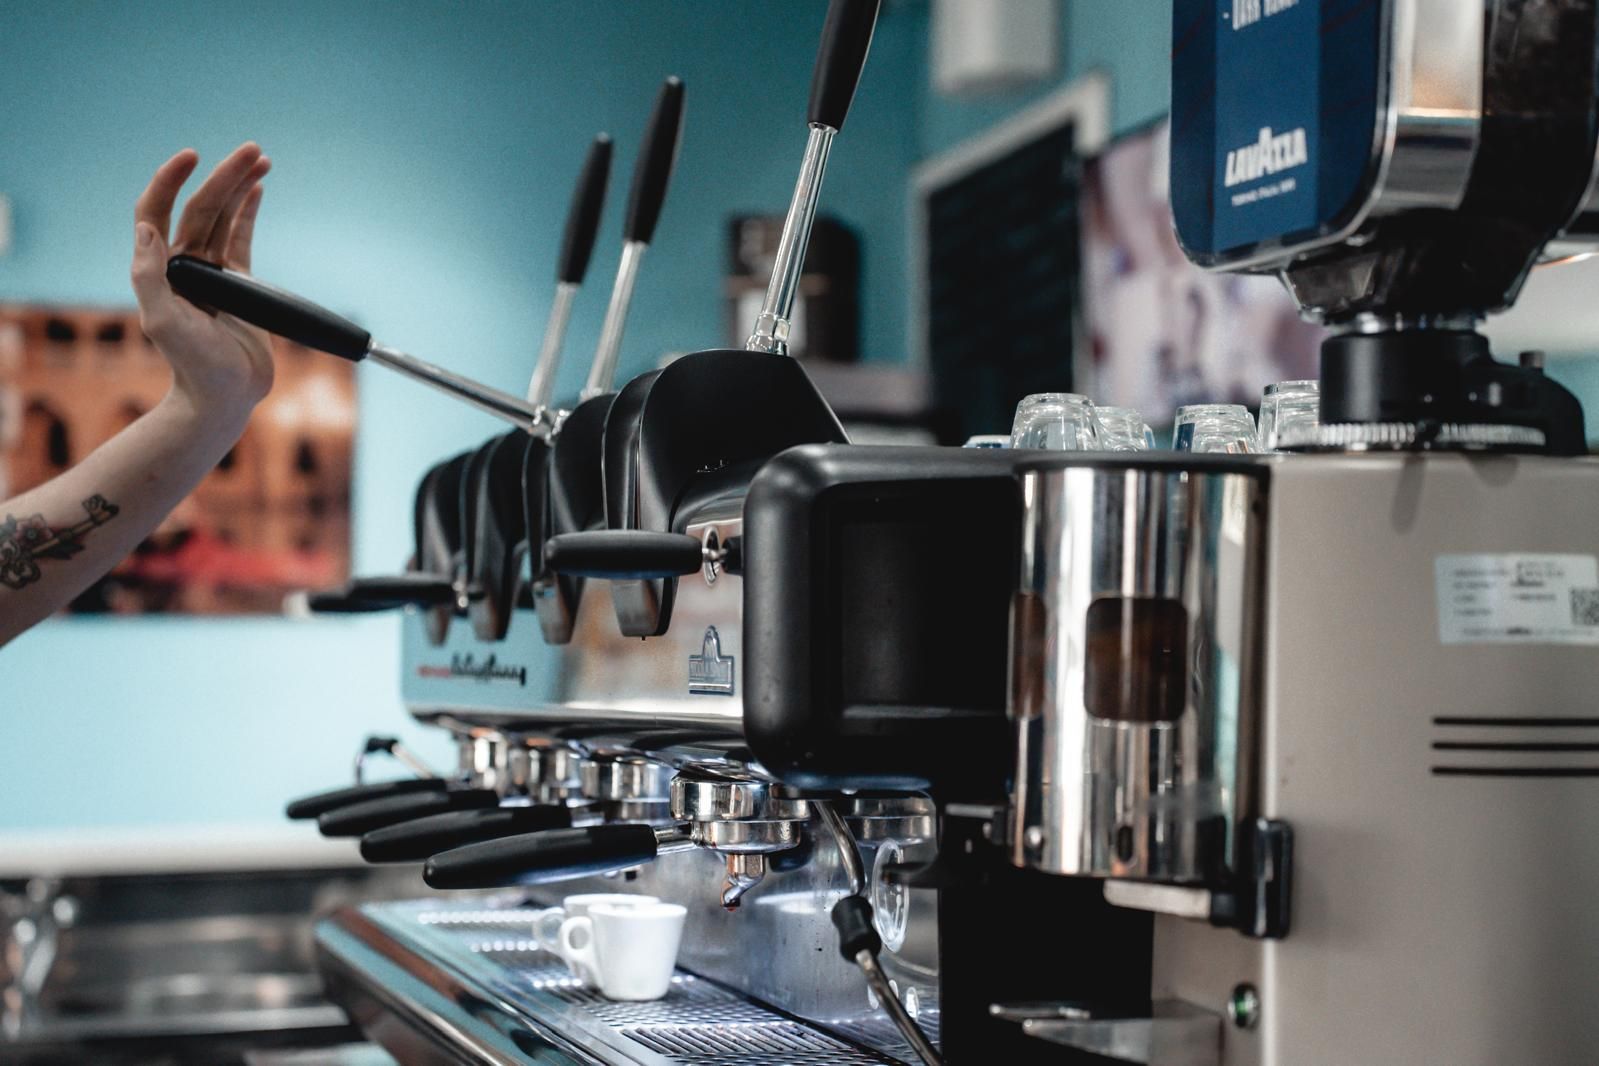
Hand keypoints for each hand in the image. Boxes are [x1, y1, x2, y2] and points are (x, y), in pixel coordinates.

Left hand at [130, 143, 272, 421]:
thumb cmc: (192, 365)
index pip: (156, 210)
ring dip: (240, 186)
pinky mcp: (239, 283)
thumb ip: (149, 276)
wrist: (225, 395)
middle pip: (201, 207)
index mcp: (161, 268)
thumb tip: (147, 228)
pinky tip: (258, 190)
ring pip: (223, 217)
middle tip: (250, 150)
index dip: (169, 180)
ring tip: (260, 160)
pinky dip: (249, 212)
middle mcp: (184, 264)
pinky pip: (242, 238)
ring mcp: (212, 272)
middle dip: (224, 176)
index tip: (192, 157)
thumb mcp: (162, 321)